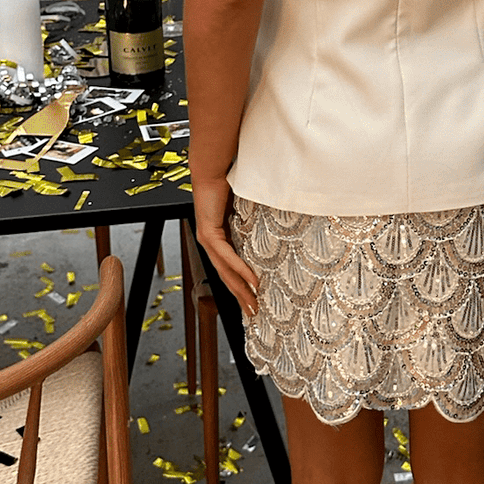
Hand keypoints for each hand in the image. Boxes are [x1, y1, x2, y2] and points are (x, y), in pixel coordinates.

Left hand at [192, 176, 259, 318]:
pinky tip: (252, 281)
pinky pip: (227, 256)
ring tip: (253, 303)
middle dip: (241, 297)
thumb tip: (275, 229)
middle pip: (227, 276)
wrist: (212, 171)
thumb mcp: (245, 211)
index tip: (253, 299)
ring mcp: (208, 240)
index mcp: (218, 239)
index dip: (241, 286)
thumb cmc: (228, 186)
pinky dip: (240, 269)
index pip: (229, 269)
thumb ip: (253, 223)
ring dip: (241, 290)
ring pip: (226, 271)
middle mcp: (210, 243)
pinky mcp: (209, 233)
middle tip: (254, 313)